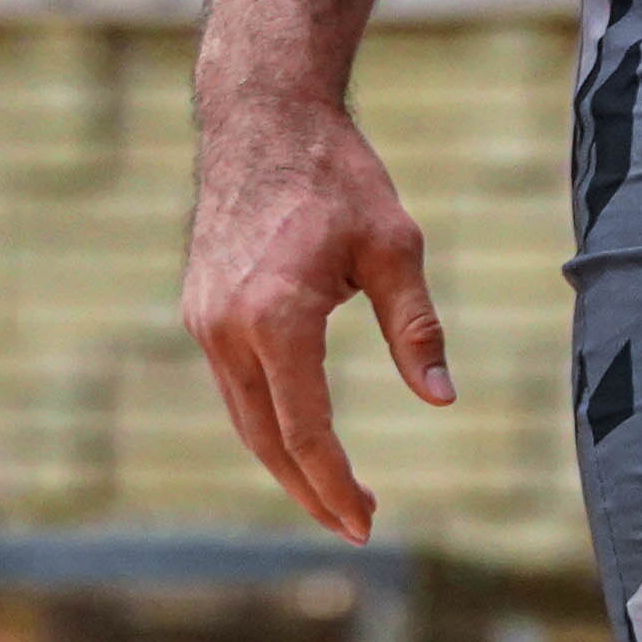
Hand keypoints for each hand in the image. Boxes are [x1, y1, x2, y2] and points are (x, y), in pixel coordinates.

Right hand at [181, 85, 450, 542]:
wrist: (261, 116)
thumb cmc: (336, 175)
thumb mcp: (394, 245)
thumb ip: (416, 328)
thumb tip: (442, 400)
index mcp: (276, 317)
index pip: (305, 432)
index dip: (336, 486)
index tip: (366, 522)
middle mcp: (227, 327)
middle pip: (265, 441)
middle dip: (310, 492)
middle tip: (357, 525)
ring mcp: (204, 319)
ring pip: (243, 417)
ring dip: (285, 463)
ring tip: (332, 494)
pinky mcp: (199, 307)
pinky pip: (231, 385)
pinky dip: (264, 422)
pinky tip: (297, 433)